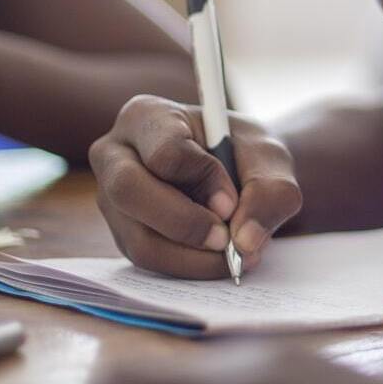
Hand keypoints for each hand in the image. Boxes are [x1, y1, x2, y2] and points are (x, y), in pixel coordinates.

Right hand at [89, 95, 301, 278]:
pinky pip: (148, 260)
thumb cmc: (246, 154)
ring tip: (233, 254)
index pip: (164, 152)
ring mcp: (112, 198)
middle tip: (227, 241)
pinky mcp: (123, 233)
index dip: (203, 180)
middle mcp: (116, 154)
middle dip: (184, 224)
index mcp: (147, 116)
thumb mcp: (270, 160)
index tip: (233, 200)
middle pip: (128, 191)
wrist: (241, 174)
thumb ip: (270, 192)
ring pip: (138, 238)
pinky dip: (188, 266)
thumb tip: (245, 240)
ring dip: (192, 256)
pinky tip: (216, 259)